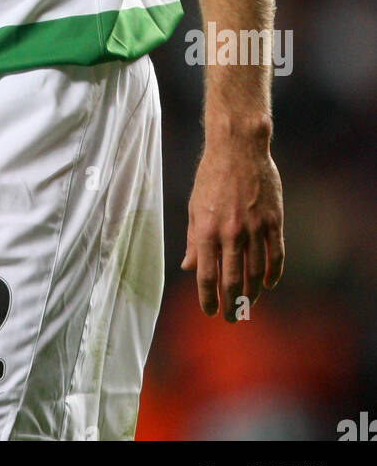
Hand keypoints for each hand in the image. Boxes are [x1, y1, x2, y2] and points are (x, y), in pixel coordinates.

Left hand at [181, 143, 283, 319]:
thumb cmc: (211, 176)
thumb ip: (194, 239)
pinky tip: (269, 283)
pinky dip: (274, 273)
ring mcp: (255, 227)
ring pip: (257, 272)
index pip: (207, 276)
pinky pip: (276, 255)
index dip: (208, 299)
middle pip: (233, 280)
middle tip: (232, 318)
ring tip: (249, 303)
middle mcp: (231, 232)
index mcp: (207, 229)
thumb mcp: (194, 206)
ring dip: (253, 293)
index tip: (210, 312)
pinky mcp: (274, 221)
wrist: (237, 147)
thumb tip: (188, 267)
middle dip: (232, 305)